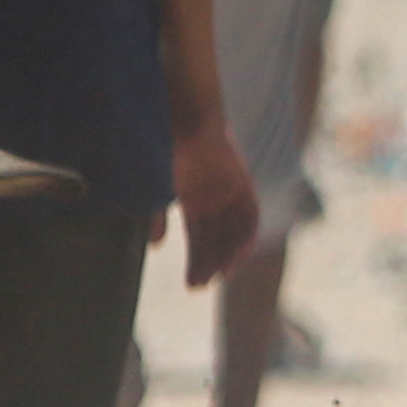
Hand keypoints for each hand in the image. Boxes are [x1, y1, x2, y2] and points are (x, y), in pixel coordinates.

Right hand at [168, 117, 263, 290]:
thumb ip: (159, 216)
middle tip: (199, 286)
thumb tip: (155, 246)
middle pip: (217, 239)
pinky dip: (247, 234)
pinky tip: (241, 253)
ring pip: (233, 231)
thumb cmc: (165, 150)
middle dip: (209, 263)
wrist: (184, 120)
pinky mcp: (242, 182)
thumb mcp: (159, 189)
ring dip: (228, 254)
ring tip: (219, 275)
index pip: (199, 237)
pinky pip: (250, 214)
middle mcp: (214, 198)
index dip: (198, 260)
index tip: (192, 284)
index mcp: (193, 198)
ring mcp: (229, 190)